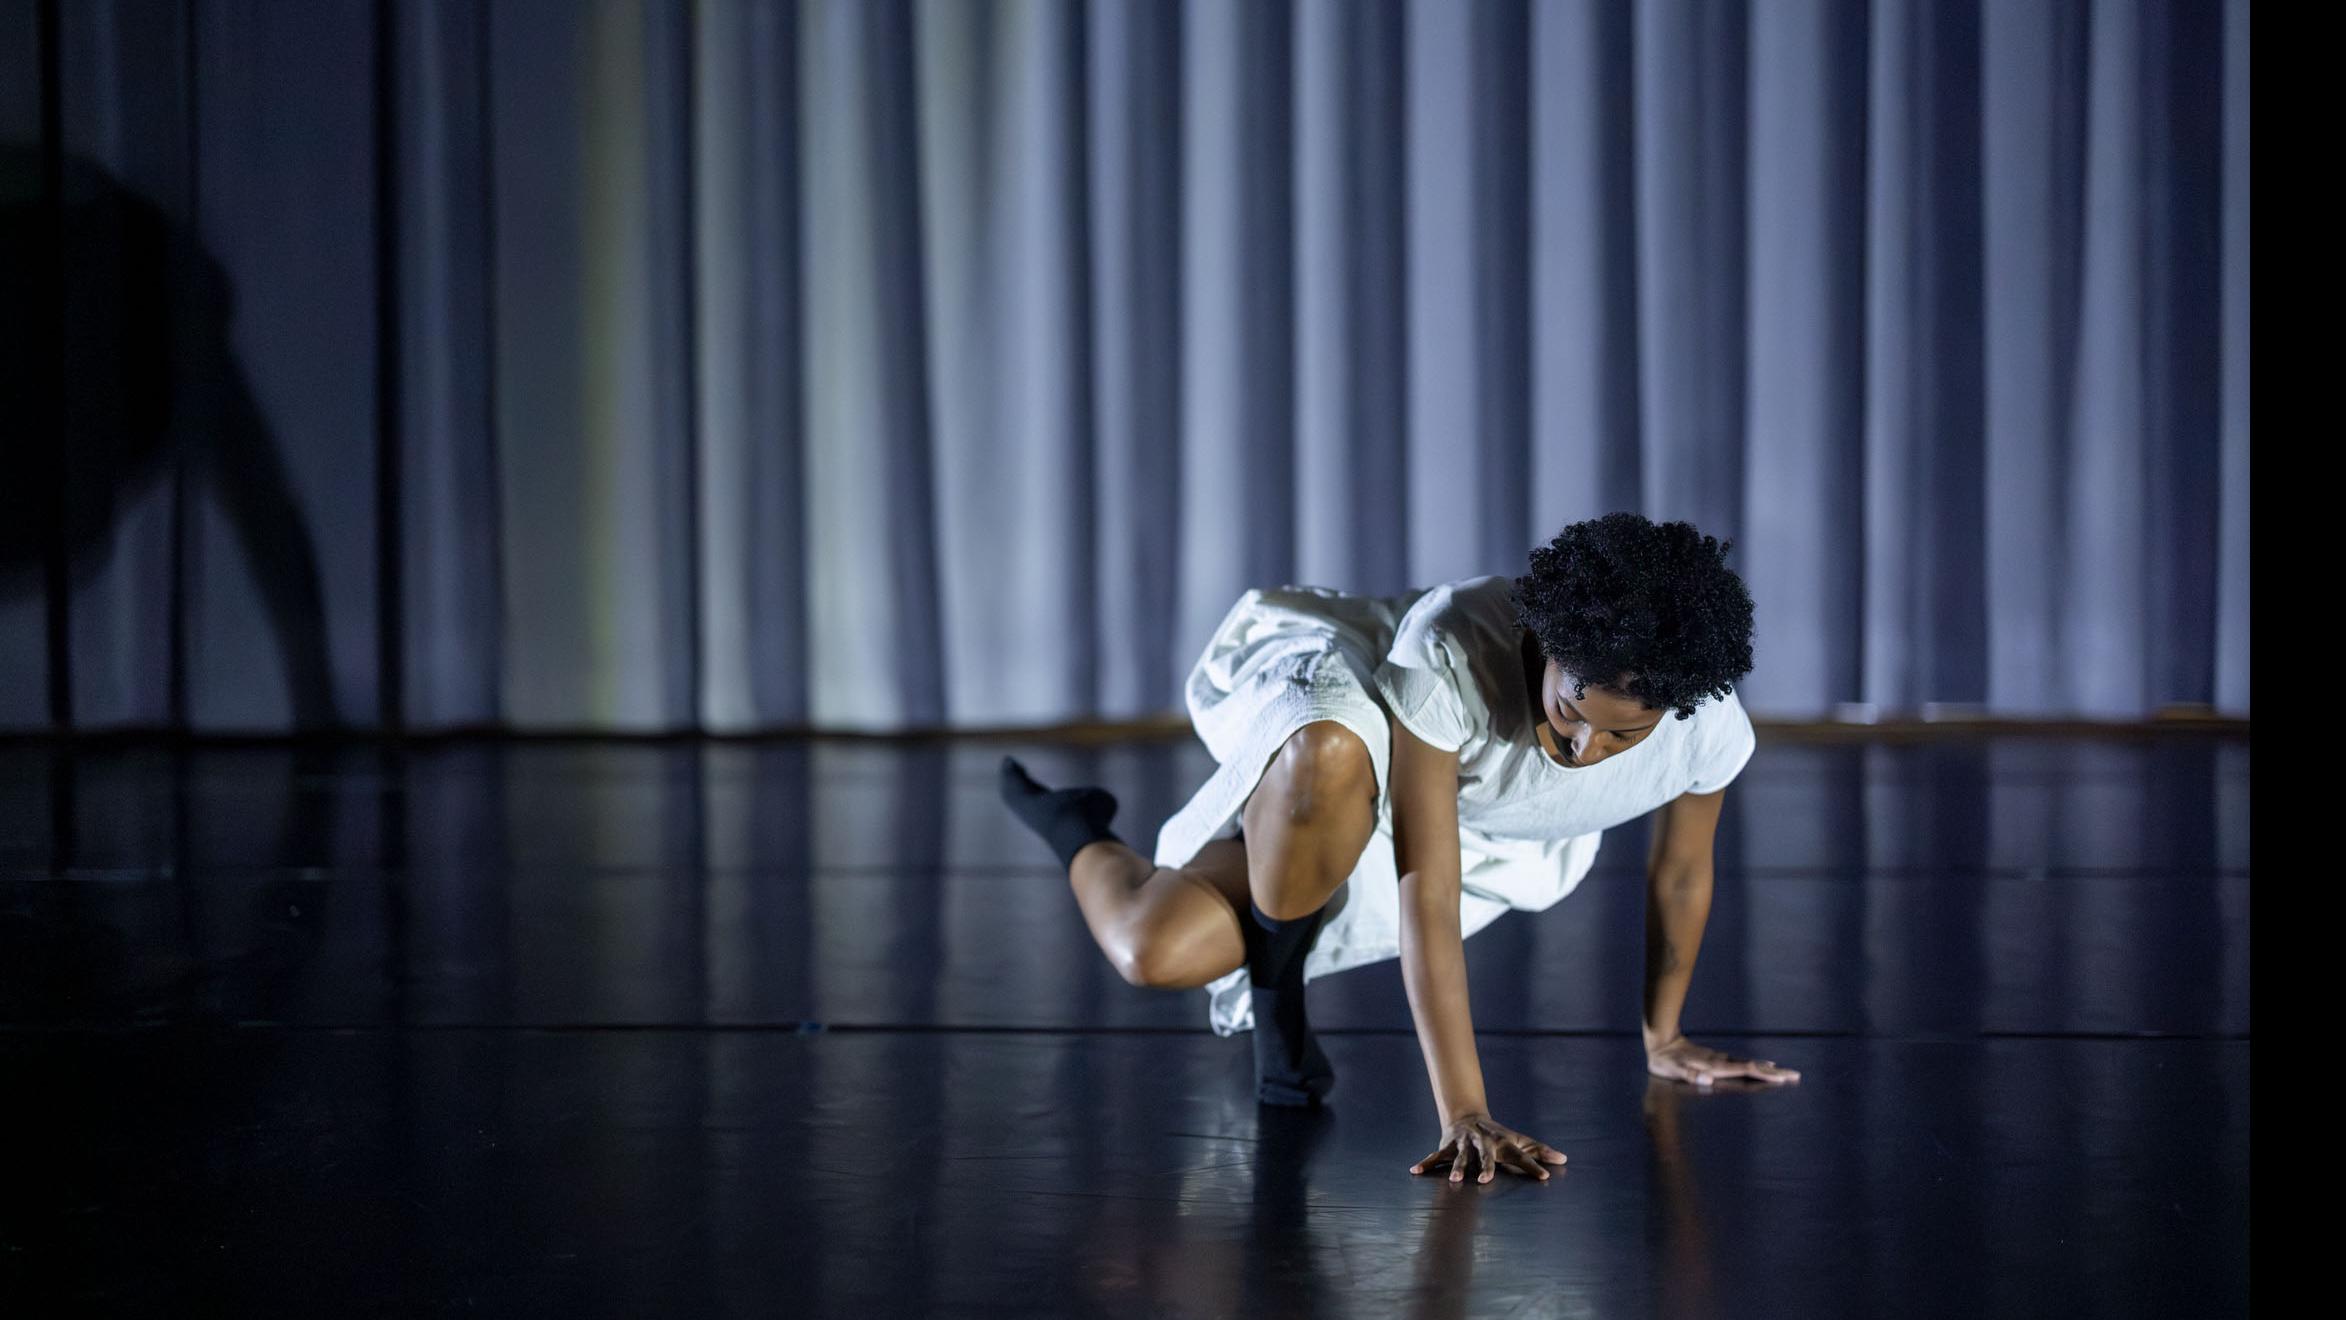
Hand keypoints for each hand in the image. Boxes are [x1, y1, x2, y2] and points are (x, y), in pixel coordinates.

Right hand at [1409, 1112, 1565, 1182]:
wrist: (1468, 1116)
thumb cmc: (1499, 1135)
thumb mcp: (1520, 1140)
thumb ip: (1540, 1151)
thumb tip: (1564, 1159)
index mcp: (1503, 1143)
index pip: (1521, 1155)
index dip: (1534, 1165)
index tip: (1545, 1177)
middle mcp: (1483, 1142)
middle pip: (1485, 1156)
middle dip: (1485, 1167)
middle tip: (1485, 1181)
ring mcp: (1464, 1143)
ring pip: (1460, 1156)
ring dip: (1456, 1167)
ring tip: (1455, 1180)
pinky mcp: (1448, 1145)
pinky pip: (1435, 1156)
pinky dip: (1425, 1164)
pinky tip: (1415, 1171)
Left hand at [1645, 1034, 1800, 1086]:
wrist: (1661, 1040)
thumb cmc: (1665, 1061)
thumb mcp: (1674, 1070)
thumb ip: (1690, 1075)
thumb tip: (1707, 1079)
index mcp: (1716, 1066)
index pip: (1745, 1071)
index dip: (1764, 1075)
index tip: (1782, 1078)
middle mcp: (1722, 1062)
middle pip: (1753, 1067)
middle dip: (1774, 1072)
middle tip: (1796, 1076)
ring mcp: (1720, 1059)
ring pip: (1750, 1064)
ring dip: (1768, 1069)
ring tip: (1785, 1073)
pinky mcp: (1717, 1058)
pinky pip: (1743, 1063)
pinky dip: (1757, 1065)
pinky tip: (1763, 1065)